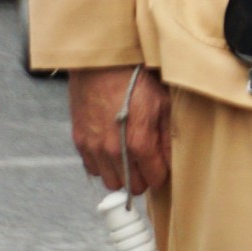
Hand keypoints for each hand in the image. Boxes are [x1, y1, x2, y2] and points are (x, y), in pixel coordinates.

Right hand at [69, 65, 169, 194]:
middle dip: (142, 176)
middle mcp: (114, 151)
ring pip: (111, 181)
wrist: (102, 64)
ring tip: (127, 156)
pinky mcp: (80, 142)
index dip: (160, 174)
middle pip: (132, 186)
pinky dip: (102, 164)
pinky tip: (110, 149)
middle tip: (146, 161)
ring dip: (121, 173)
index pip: (154, 180)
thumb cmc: (134, 79)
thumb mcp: (162, 104)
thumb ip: (167, 137)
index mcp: (139, 142)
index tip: (161, 166)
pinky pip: (93, 169)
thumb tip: (171, 160)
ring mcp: (94, 148)